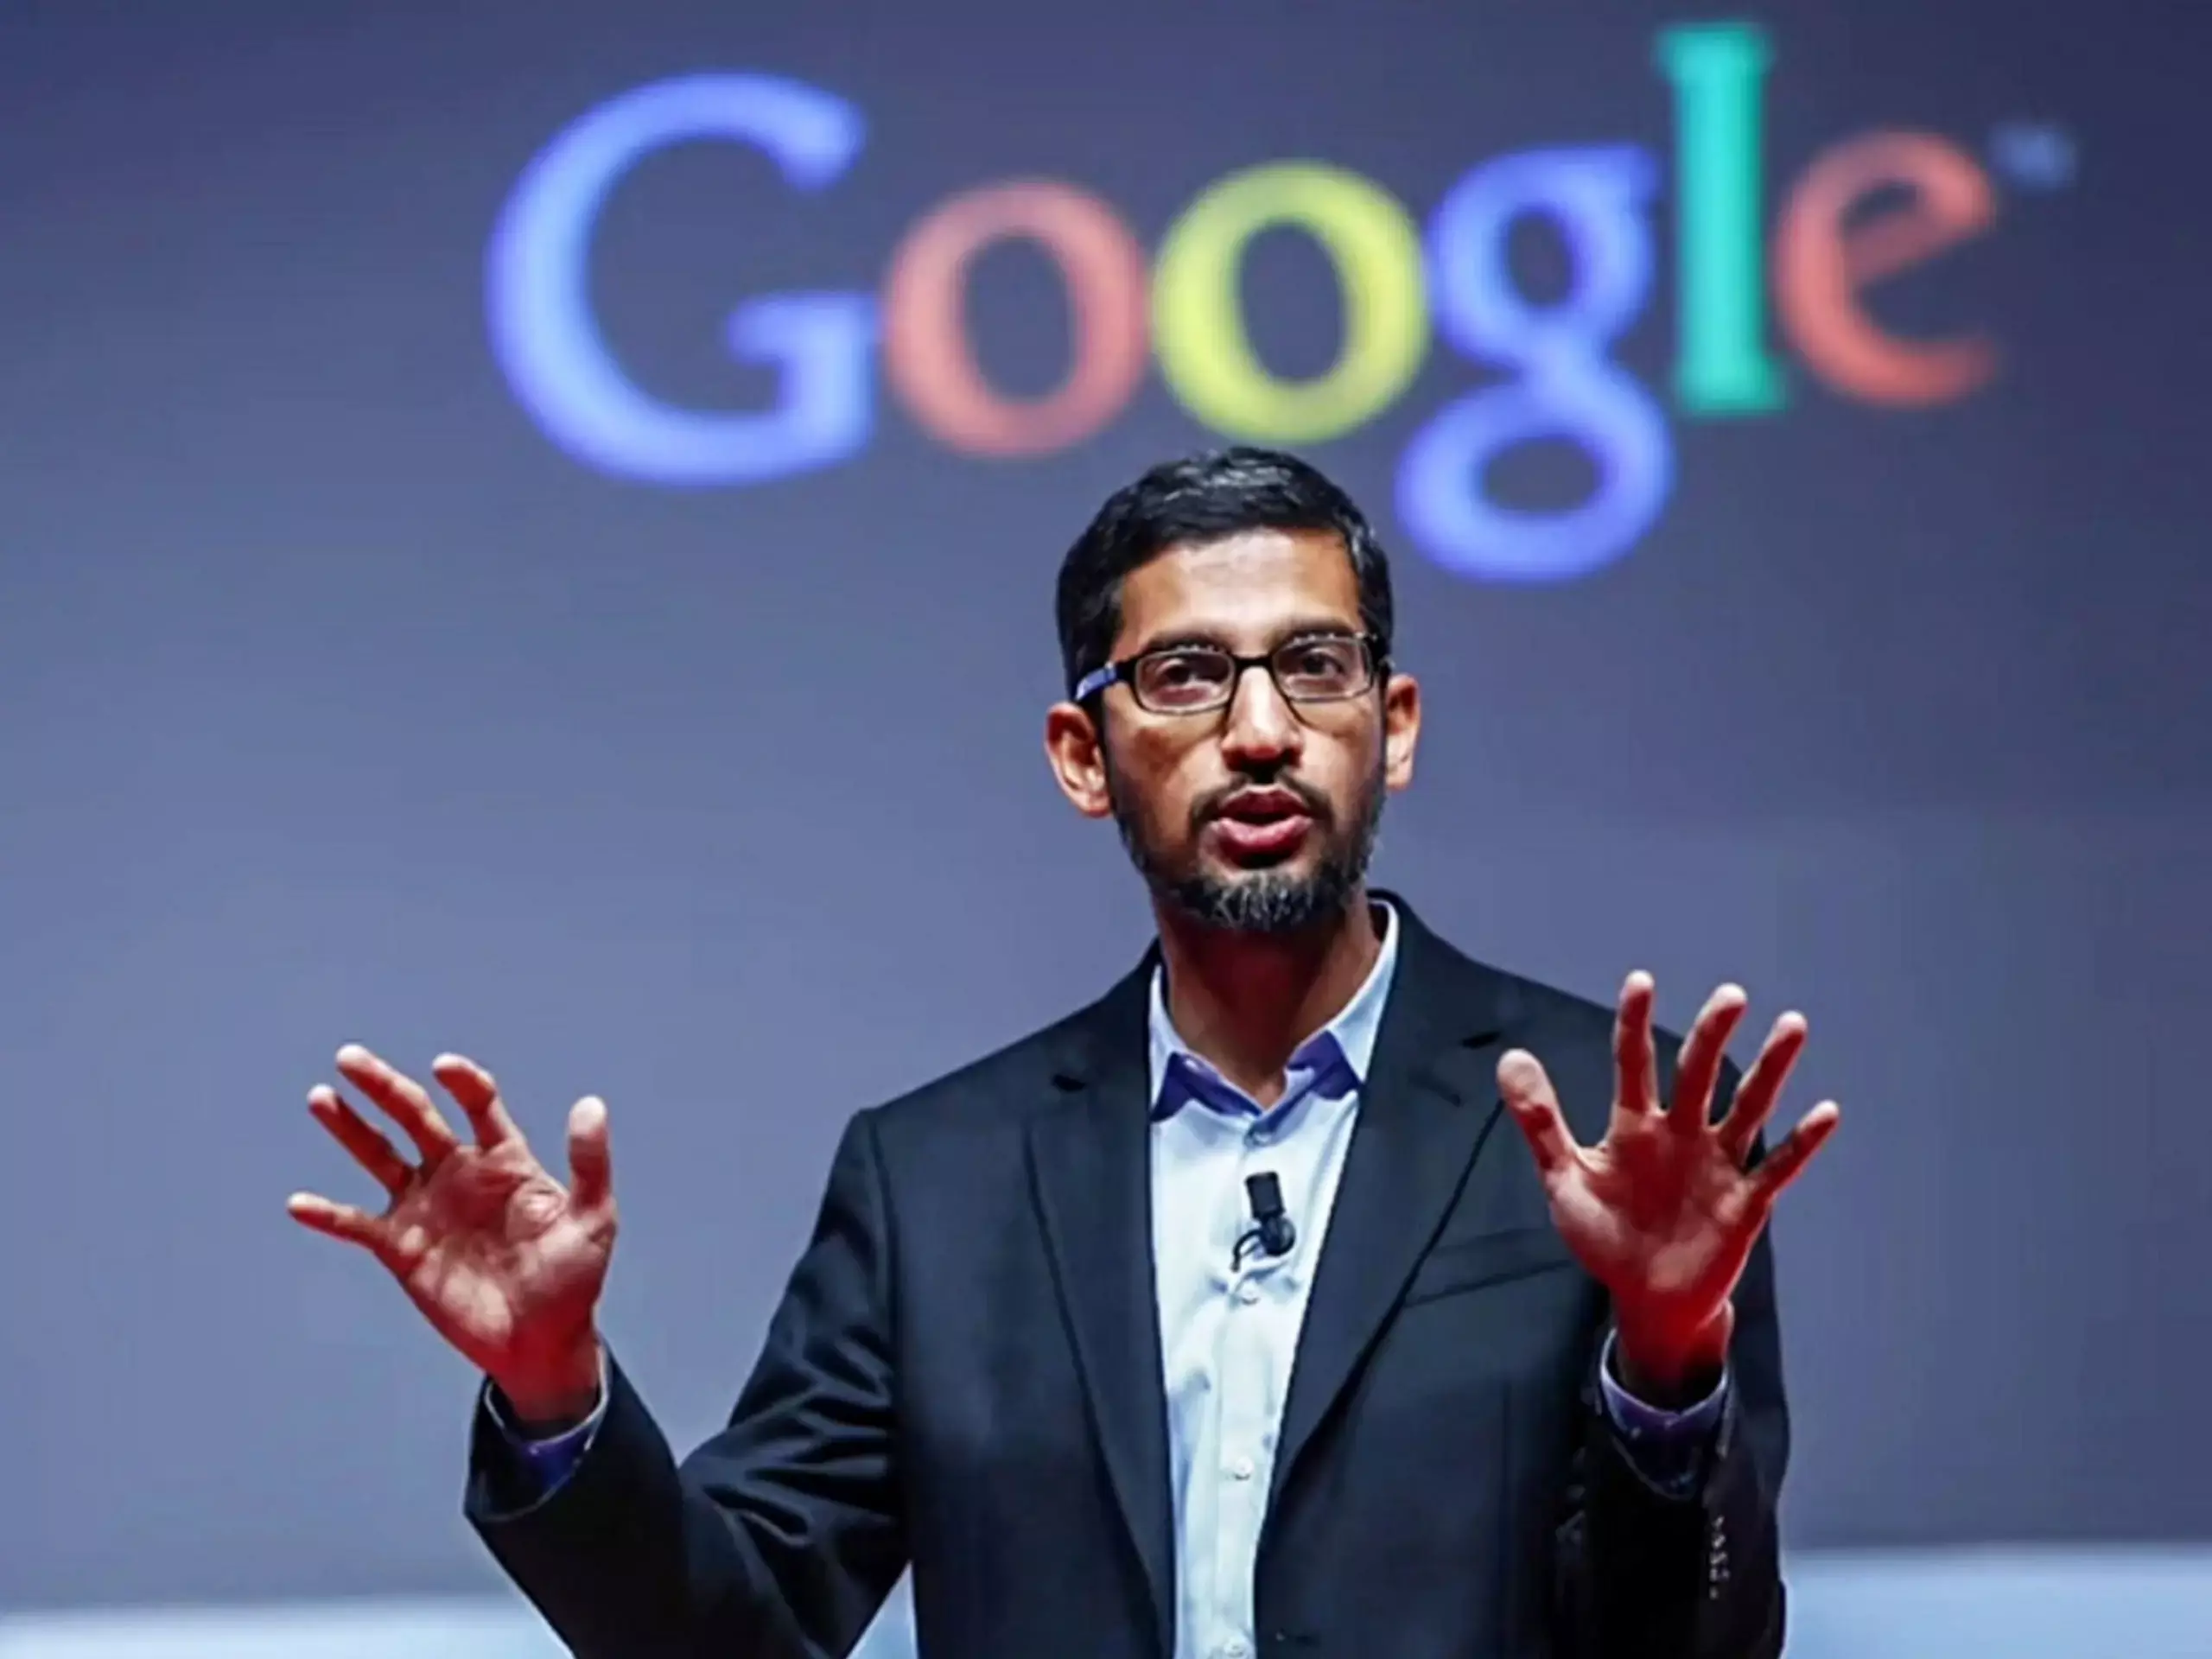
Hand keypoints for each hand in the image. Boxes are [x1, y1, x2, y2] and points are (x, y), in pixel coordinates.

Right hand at [287, 1044, 616, 1425]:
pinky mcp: (401, 1249)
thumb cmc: (573, 1279)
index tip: (444, 1067)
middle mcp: (459, 1173)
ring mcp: (426, 1208)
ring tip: (321, 1097)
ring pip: (380, 1156)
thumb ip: (589, 1163)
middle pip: (416, 1116)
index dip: (463, 1082)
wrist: (541, 1342)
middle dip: (384, 1087)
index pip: (479, 1105)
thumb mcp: (592, 1218)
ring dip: (350, 1128)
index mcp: (505, 1160)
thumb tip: (591, 1103)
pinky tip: (299, 1203)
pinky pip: (358, 1225)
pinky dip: (329, 1215)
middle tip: (350, 1058)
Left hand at [1498, 975, 1839, 1398]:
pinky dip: (1801, 1142)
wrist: (1647, 1300)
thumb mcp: (1564, 1179)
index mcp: (1634, 1126)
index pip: (1635, 1063)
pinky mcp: (1744, 1202)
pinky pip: (1776, 1167)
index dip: (1635, 1023)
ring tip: (1792, 1024)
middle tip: (1730, 995)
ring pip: (1747, 1106)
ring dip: (1770, 1069)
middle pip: (1698, 1073)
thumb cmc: (1605, 1236)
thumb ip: (1540, 1121)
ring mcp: (1716, 1164)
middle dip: (1712, 1035)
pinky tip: (1824, 1111)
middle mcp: (1680, 1134)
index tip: (1641, 981)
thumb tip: (1509, 1056)